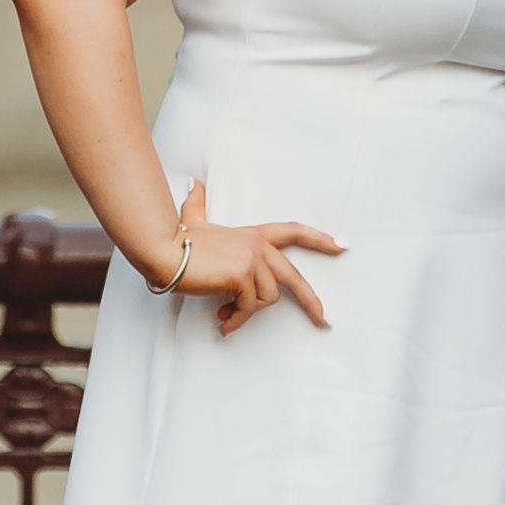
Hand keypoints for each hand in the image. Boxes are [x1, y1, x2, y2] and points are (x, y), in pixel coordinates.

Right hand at [157, 169, 339, 335]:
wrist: (164, 249)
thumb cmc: (177, 239)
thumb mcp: (193, 219)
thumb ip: (199, 202)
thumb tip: (195, 182)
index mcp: (252, 235)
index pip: (292, 232)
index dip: (317, 238)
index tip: (340, 246)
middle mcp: (257, 246)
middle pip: (293, 276)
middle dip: (312, 301)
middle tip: (324, 321)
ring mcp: (252, 259)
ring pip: (266, 299)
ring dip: (245, 313)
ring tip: (226, 316)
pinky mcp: (243, 275)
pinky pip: (247, 307)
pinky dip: (236, 319)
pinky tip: (222, 321)